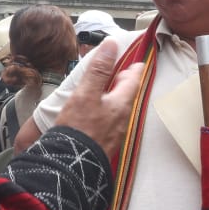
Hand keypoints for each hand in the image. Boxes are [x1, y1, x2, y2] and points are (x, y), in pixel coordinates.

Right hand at [51, 39, 143, 156]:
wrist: (72, 165)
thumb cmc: (79, 128)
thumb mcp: (86, 94)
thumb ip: (99, 70)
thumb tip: (111, 45)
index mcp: (122, 103)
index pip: (134, 79)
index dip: (134, 67)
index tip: (136, 60)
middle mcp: (124, 118)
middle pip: (128, 94)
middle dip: (124, 82)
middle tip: (121, 72)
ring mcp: (116, 132)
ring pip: (119, 108)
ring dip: (115, 96)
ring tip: (106, 89)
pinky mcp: (106, 142)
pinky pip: (111, 121)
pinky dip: (107, 111)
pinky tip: (97, 112)